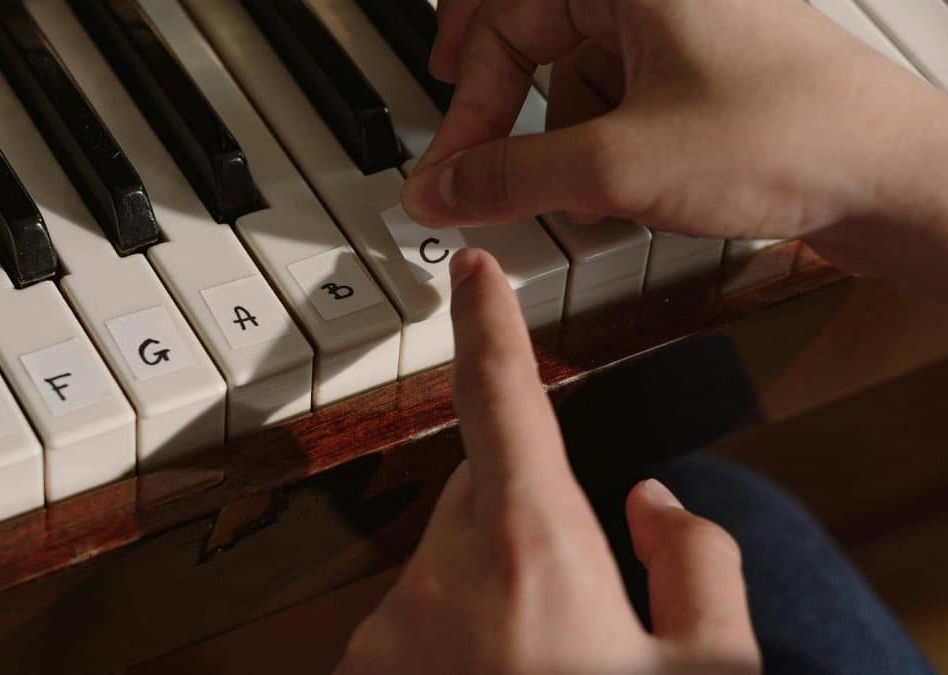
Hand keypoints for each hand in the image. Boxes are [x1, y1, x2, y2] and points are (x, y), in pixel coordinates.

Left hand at [334, 249, 759, 674]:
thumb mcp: (706, 669)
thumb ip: (697, 566)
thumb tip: (654, 504)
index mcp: (533, 553)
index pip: (503, 398)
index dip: (489, 324)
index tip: (472, 274)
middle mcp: (442, 575)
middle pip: (481, 490)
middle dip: (529, 513)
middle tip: (584, 598)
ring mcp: (389, 626)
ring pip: (448, 561)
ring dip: (494, 587)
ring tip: (544, 660)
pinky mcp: (361, 665)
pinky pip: (413, 617)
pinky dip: (453, 633)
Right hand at [401, 0, 947, 293]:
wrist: (890, 180)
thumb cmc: (790, 136)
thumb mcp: (616, 164)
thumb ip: (508, 174)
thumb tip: (438, 187)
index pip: (500, 27)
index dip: (462, 111)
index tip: (439, 178)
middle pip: (530, 38)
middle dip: (499, 110)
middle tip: (464, 156)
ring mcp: (677, 27)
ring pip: (571, 76)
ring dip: (555, 141)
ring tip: (575, 195)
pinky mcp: (697, 70)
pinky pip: (615, 98)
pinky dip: (598, 147)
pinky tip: (616, 193)